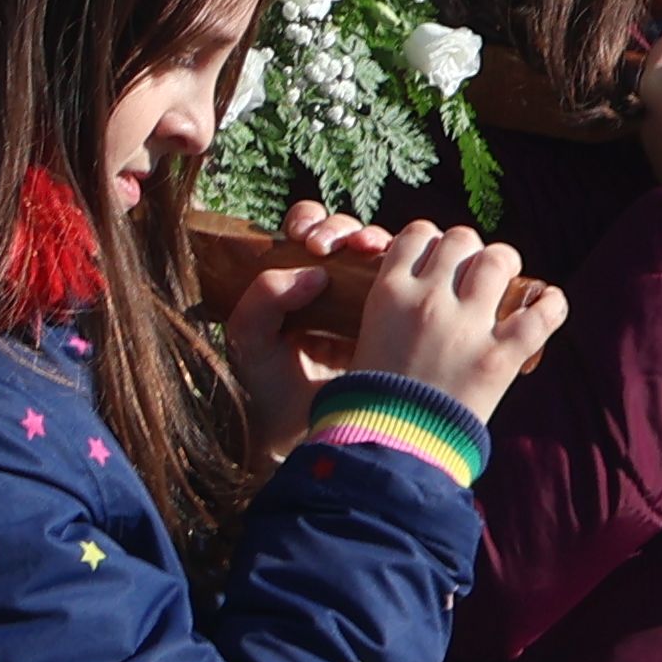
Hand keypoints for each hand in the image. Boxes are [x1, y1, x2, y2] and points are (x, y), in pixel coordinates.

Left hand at [214, 203, 398, 456]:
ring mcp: (367, 307)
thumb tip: (313, 272)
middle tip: (335, 247)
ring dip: (378, 243)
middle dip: (345, 230)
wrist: (300, 438)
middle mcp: (334, 288)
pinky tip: (406, 279)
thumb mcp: (250, 341)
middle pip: (348, 238)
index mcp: (297, 282)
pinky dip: (411, 275)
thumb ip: (262, 301)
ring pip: (381, 257)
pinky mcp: (395, 328)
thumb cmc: (268, 389)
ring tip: (369, 251)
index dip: (312, 223)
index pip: (308, 233)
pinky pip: (410, 292)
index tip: (308, 239)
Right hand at [342, 219, 561, 423]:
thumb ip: (389, 309)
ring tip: (507, 280)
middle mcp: (428, 298)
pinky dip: (552, 304)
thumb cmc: (371, 401)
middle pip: (461, 239)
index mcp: (390, 292)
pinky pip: (541, 314)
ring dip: (505, 266)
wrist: (390, 447)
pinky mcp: (501, 355)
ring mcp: (467, 325)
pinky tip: (549, 302)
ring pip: (498, 261)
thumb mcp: (365, 339)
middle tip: (473, 271)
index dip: (432, 241)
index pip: (417, 234)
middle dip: (470, 250)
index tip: (437, 257)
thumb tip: (408, 289)